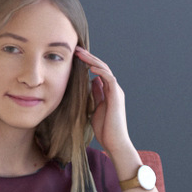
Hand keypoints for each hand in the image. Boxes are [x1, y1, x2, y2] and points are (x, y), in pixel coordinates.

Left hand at [75, 46, 134, 163]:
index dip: (87, 63)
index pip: (97, 72)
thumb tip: (89, 84)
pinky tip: (90, 67)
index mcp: (108, 91)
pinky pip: (109, 78)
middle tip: (76, 49)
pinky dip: (100, 71)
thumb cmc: (104, 129)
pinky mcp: (116, 96)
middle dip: (88, 57)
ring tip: (81, 54)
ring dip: (92, 60)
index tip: (75, 57)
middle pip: (101, 67)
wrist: (114, 142)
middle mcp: (113, 89)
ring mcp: (116, 91)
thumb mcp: (94, 109)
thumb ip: (94, 96)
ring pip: (105, 69)